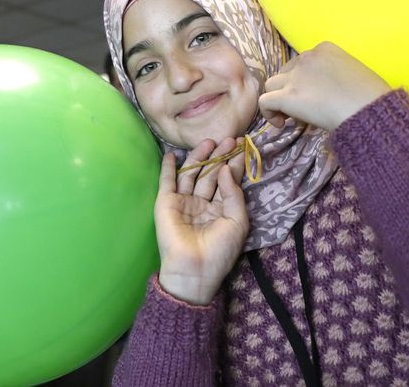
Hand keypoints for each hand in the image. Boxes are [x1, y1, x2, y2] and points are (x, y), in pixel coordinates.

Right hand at [155, 138, 248, 304]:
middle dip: (219, 157)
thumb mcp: (237, 221)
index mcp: (221, 208)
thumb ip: (233, 193)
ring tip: (209, 141)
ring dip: (199, 157)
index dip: (234, 164)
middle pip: (210, 174)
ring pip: (191, 174)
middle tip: (228, 139)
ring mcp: (183, 202)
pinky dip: (169, 168)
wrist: (194, 269)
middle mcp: (202, 202)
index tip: (241, 147)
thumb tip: (225, 168)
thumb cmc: (220, 250)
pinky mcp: (166, 203)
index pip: (227, 180)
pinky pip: (167, 182)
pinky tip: (172, 154)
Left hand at [258, 41, 391, 131]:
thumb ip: (335, 76)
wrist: (369, 109)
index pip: (302, 63)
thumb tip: (327, 93)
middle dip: (290, 89)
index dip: (304, 81)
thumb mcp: (354, 74)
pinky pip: (265, 102)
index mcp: (325, 49)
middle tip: (303, 110)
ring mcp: (295, 76)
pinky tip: (281, 124)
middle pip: (285, 72)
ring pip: (271, 84)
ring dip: (278, 100)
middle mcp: (307, 57)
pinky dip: (269, 113)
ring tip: (290, 117)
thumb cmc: (372, 97)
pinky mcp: (288, 96)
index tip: (315, 97)